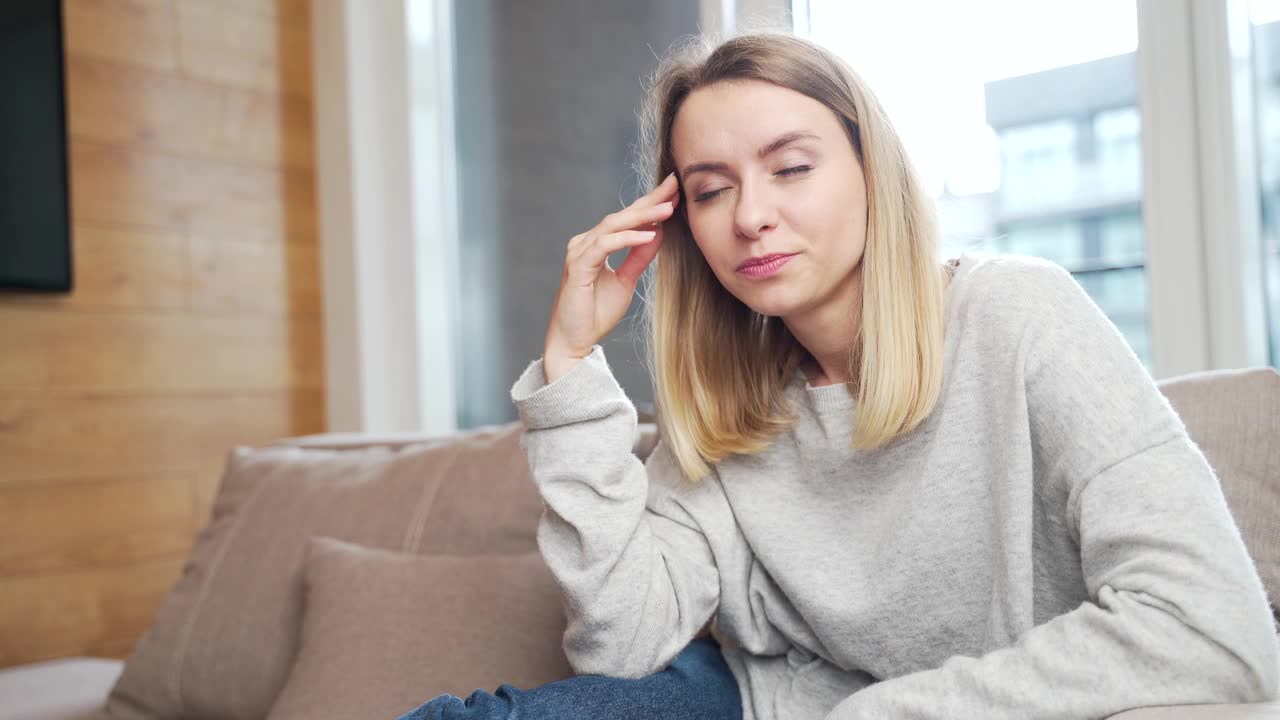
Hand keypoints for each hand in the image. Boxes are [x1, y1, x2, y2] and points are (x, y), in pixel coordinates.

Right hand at [543, 172, 680, 382]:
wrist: (574, 342)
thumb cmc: (595, 313)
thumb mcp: (626, 281)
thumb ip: (639, 257)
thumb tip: (657, 232)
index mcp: (596, 244)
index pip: (626, 219)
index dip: (650, 203)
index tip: (675, 191)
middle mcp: (585, 243)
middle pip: (621, 215)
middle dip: (649, 200)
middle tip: (675, 186)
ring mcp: (580, 252)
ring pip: (613, 225)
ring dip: (642, 216)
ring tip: (668, 210)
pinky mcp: (579, 266)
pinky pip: (605, 245)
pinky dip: (628, 239)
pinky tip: (649, 235)